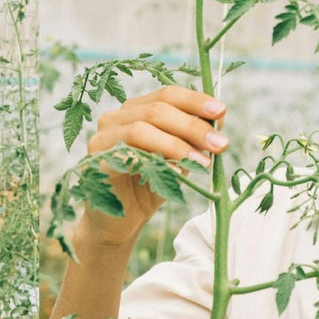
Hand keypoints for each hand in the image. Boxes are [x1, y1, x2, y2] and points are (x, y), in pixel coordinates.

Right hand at [80, 85, 226, 244]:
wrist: (121, 223)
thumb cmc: (150, 186)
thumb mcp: (178, 158)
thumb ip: (192, 138)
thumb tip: (219, 120)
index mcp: (136, 110)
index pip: (167, 94)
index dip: (195, 101)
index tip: (221, 112)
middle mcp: (115, 118)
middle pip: (157, 109)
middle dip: (192, 126)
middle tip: (220, 144)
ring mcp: (102, 137)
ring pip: (141, 129)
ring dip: (178, 144)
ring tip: (203, 162)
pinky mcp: (96, 160)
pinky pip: (128, 154)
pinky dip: (157, 161)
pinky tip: (177, 173)